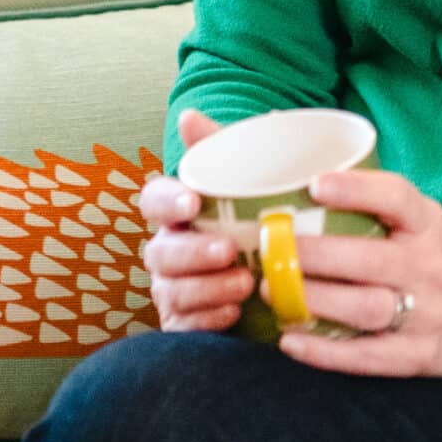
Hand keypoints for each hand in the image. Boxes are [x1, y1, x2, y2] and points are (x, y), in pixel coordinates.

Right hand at [139, 109, 249, 333]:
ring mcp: (174, 291)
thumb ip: (223, 150)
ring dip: (207, 288)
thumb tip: (188, 115)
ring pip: (172, 291)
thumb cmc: (261, 224)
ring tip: (244, 283)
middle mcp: (169, 251)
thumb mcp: (254, 185)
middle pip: (160, 252)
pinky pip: (185, 327)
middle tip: (229, 249)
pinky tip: (234, 314)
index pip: (153, 199)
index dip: (167, 200)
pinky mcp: (186, 326)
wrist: (288, 280)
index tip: (193, 201)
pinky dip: (209, 320)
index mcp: (179, 213)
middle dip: (192, 252)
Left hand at [276, 167, 441, 378]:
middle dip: (317, 255)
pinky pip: (367, 356)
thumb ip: (368, 206)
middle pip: (372, 259)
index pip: (398, 198)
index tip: (314, 186)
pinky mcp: (421, 354)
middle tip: (274, 250)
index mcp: (429, 224)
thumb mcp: (411, 222)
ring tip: (273, 291)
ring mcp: (431, 314)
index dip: (356, 190)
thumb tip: (290, 190)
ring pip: (367, 308)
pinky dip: (324, 351)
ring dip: (315, 300)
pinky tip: (290, 339)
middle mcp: (434, 267)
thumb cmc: (417, 258)